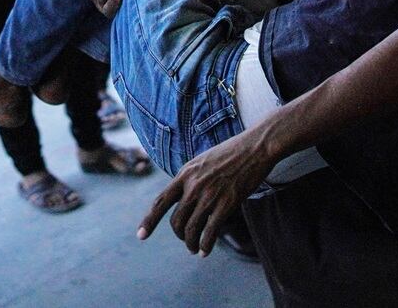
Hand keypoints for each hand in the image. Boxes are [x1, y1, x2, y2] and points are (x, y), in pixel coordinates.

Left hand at [137, 128, 277, 254]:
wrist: (256, 147)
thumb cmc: (232, 152)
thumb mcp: (203, 160)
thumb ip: (191, 178)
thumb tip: (184, 196)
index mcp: (185, 173)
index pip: (160, 201)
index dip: (149, 220)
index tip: (141, 236)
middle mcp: (193, 185)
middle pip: (176, 221)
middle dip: (180, 235)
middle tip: (186, 240)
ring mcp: (209, 195)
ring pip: (191, 229)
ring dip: (191, 243)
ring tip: (195, 249)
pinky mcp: (226, 203)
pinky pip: (210, 231)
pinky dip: (206, 245)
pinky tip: (206, 250)